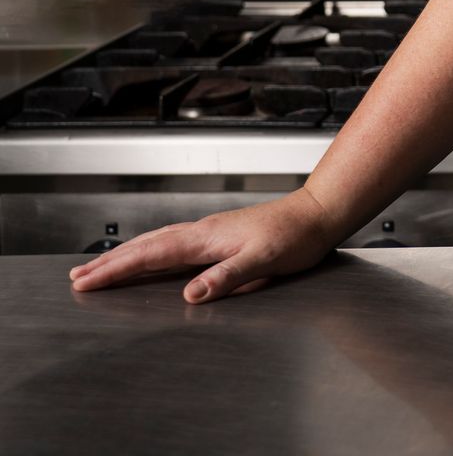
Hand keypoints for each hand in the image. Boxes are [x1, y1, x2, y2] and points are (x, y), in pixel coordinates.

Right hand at [66, 188, 342, 303]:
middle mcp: (203, 232)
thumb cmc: (296, 236)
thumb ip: (227, 276)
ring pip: (156, 243)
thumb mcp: (265, 261)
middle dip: (110, 263)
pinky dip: (150, 251)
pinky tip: (147, 257)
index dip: (117, 269)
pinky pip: (172, 244)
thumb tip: (191, 294)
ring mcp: (209, 233)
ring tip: (99, 268)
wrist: (318, 214)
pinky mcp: (219, 236)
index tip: (87, 281)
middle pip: (146, 246)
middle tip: (77, 278)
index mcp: (207, 238)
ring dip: (126, 256)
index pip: (152, 254)